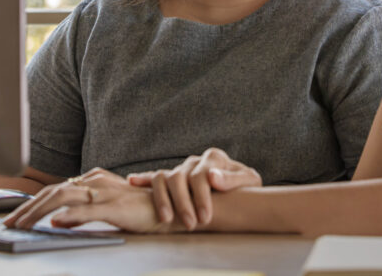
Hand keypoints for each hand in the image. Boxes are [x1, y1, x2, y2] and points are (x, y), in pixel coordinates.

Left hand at [3, 167, 171, 233]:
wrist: (170, 209)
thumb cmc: (139, 210)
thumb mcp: (105, 208)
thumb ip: (82, 210)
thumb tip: (56, 219)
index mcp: (91, 179)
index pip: (53, 190)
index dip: (30, 204)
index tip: (13, 218)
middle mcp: (94, 181)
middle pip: (52, 192)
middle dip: (26, 208)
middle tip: (8, 224)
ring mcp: (104, 192)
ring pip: (63, 198)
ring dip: (39, 212)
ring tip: (23, 225)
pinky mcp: (116, 206)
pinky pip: (88, 210)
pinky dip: (70, 215)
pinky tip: (55, 222)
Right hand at [127, 147, 261, 229]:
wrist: (240, 186)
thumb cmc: (244, 185)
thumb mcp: (249, 181)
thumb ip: (234, 178)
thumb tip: (212, 177)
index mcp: (214, 158)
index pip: (201, 174)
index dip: (202, 196)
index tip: (205, 216)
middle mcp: (194, 161)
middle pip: (180, 177)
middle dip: (183, 203)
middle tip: (190, 224)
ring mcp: (181, 169)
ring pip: (164, 177)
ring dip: (163, 198)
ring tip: (165, 219)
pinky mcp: (172, 178)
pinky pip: (154, 176)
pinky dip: (142, 178)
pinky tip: (132, 181)